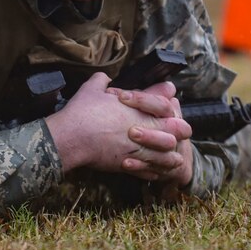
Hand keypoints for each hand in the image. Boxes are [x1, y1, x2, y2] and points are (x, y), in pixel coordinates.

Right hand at [45, 73, 192, 184]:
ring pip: (169, 155)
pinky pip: (151, 171)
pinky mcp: (130, 166)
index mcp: (140, 110)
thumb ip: (103, 80)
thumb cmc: (83, 112)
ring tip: (171, 155)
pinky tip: (152, 169)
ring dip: (171, 154)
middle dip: (179, 129)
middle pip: (179, 130)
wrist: (71, 138)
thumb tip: (105, 77)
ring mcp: (139, 150)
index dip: (167, 103)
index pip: (167, 104)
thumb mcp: (92, 88)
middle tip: (176, 130)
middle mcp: (146, 130)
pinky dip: (154, 170)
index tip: (167, 100)